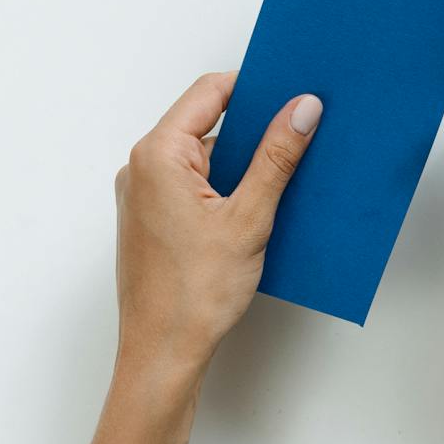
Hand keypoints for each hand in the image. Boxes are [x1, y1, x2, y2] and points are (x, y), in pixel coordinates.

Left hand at [112, 72, 321, 380]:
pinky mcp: (152, 219)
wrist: (162, 355)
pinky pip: (193, 184)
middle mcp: (141, 168)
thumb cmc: (193, 296)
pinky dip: (226, 188)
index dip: (254, 88)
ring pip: (203, 157)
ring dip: (243, 164)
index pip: (209, 92)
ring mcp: (143, 194)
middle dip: (254, 129)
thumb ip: (277, 157)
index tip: (291, 93)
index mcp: (157, 155)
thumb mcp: (249, 218)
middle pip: (206, 123)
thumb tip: (302, 110)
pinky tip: (258, 208)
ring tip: (284, 179)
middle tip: (298, 134)